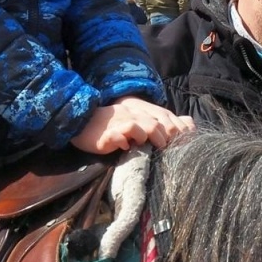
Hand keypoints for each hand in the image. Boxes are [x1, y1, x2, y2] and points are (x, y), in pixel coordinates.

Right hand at [70, 97, 193, 154]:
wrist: (80, 124)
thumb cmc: (108, 127)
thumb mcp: (132, 122)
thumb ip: (152, 124)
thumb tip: (178, 130)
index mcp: (138, 111)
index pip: (163, 116)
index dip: (176, 129)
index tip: (181, 143)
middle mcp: (131, 113)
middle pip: (157, 121)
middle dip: (167, 136)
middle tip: (170, 150)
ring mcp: (119, 122)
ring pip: (143, 125)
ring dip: (151, 137)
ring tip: (154, 148)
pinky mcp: (107, 134)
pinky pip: (121, 134)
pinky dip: (127, 141)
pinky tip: (126, 148)